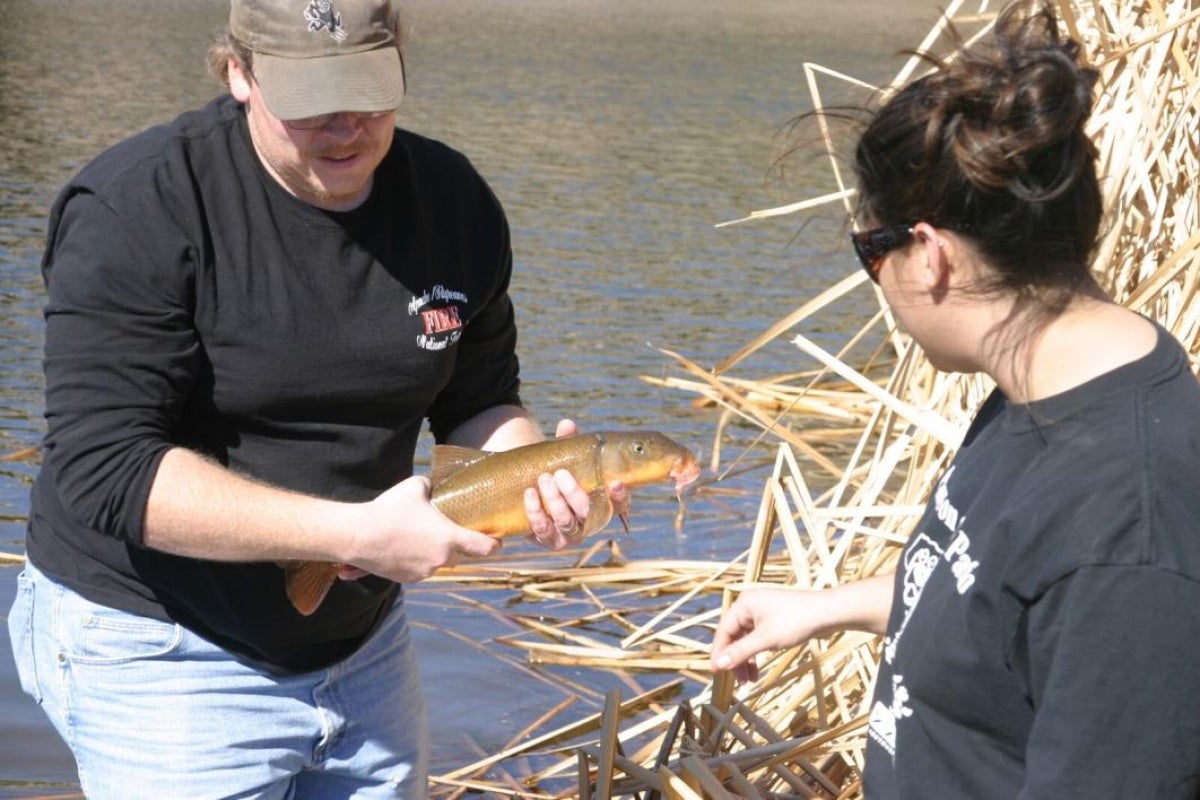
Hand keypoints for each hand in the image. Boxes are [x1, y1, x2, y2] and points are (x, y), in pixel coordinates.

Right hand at [346, 475, 501, 582]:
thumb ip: (432, 486)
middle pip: (460, 555)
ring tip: (421, 536)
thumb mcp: (416, 487)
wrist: (358, 535)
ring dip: (435, 553)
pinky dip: (417, 560)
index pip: (484, 548)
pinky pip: (420, 569)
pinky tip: (405, 546)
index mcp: (449, 538)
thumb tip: (436, 485)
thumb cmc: (389, 509)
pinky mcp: (407, 579)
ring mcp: (423, 572)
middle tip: (452, 532)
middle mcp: (440, 560)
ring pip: (438, 563)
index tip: (498, 541)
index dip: (495, 544)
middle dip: (459, 545)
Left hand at [523, 419, 628, 549]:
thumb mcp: (563, 456)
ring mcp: (570, 534)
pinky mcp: (549, 540)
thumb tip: (567, 425)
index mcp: (602, 502)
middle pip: (590, 514)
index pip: (621, 505)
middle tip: (560, 473)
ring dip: (555, 501)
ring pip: (568, 523)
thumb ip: (568, 442)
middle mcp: (590, 522)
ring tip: (544, 479)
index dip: (621, 496)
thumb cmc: (556, 470)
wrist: (529, 488)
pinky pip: (544, 531)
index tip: (614, 482)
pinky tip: (530, 494)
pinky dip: (536, 512)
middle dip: (575, 493)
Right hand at [710, 588, 827, 683]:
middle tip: (739, 682)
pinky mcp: (773, 619)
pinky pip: (757, 639)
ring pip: (746, 640)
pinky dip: (756, 654)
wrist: (827, 612)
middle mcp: (749, 605)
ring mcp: (761, 612)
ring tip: (749, 682)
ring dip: (746, 660)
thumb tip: (718, 664)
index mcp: (743, 604)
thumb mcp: (765, 639)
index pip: (723, 631)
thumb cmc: (796, 621)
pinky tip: (758, 671)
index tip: (715, 673)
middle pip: (734, 636)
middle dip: (735, 660)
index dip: (719, 653)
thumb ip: (740, 652)